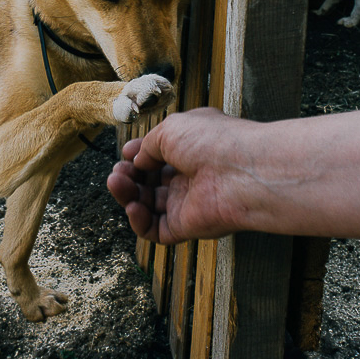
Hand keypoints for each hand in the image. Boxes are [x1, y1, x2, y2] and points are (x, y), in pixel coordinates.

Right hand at [106, 108, 259, 244]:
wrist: (242, 171)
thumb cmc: (213, 142)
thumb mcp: (171, 129)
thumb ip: (148, 145)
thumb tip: (137, 160)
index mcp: (191, 149)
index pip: (157, 157)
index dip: (138, 155)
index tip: (127, 152)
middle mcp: (190, 176)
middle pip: (149, 181)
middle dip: (129, 175)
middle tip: (118, 171)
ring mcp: (188, 202)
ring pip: (147, 205)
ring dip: (127, 195)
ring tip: (117, 183)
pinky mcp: (186, 227)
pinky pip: (154, 230)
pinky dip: (138, 221)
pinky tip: (132, 206)